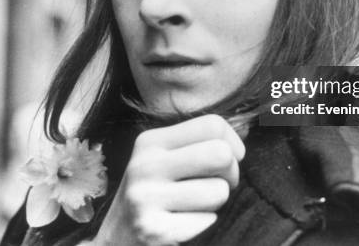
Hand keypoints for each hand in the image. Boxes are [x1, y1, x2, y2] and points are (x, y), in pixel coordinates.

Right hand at [90, 114, 245, 245]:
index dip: (232, 143)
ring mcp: (147, 198)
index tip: (227, 159)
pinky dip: (203, 223)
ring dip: (216, 201)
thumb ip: (197, 142)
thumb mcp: (163, 158)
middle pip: (220, 154)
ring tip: (196, 204)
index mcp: (150, 141)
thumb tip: (243, 135)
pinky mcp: (154, 230)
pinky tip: (184, 222)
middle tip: (219, 183)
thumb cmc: (153, 194)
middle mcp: (146, 165)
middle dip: (231, 172)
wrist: (115, 240)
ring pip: (219, 191)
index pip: (212, 124)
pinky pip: (207, 220)